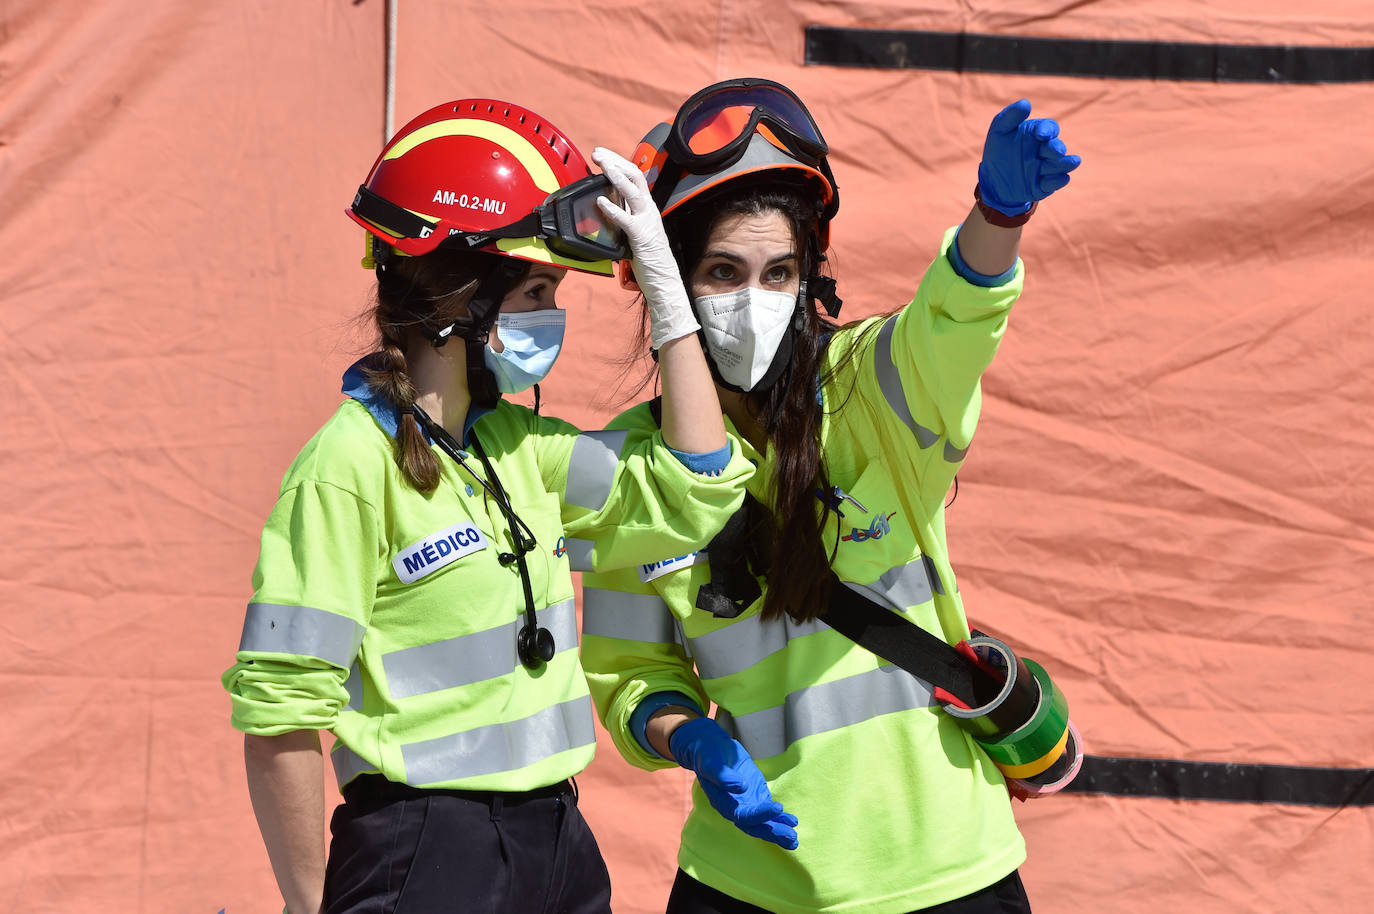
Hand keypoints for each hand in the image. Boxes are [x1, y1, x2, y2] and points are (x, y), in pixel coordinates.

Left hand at [592, 146, 698, 348]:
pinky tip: (600, 201)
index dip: (619, 163)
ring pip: (632, 191)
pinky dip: (612, 208)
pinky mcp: (641, 236)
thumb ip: (626, 218)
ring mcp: (646, 221)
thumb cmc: (649, 260)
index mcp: (647, 208)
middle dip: (615, 161)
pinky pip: (626, 218)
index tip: (603, 156)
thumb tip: (609, 207)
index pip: (634, 177)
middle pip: (634, 176)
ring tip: (602, 166)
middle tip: (598, 153)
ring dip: (615, 176)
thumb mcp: (635, 232)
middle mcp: (649, 210)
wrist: (664, 281)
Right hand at [669, 717, 798, 849]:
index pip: (743, 815)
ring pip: (763, 822)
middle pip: (755, 826)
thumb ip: (725, 776)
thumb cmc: (709, 754)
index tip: (777, 807)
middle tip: (791, 836)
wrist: (709, 747)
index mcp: (723, 803)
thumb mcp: (712, 763)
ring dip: (778, 830)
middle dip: (773, 832)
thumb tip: (741, 787)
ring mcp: (746, 803)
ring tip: (794, 838)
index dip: (760, 814)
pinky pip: (768, 811)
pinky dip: (779, 818)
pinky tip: (792, 821)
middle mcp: (735, 808)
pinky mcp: (755, 796)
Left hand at [976, 99, 1080, 214]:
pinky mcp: (1044, 185)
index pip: (1049, 128)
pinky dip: (1058, 180)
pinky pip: (1055, 182)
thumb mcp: (999, 131)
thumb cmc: (998, 150)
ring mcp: (1047, 167)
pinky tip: (1060, 178)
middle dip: (1057, 148)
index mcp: (1038, 133)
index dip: (1047, 130)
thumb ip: (1011, 116)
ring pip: (1060, 165)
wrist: (991, 179)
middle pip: (1057, 147)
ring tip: (1072, 162)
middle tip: (1056, 151)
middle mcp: (1046, 150)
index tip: (1041, 134)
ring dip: (1064, 164)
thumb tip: (1026, 103)